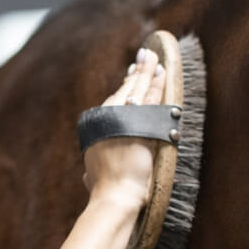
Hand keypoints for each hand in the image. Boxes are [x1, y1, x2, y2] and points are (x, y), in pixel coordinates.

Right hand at [83, 48, 165, 209]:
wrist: (114, 193)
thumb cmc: (104, 190)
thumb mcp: (92, 178)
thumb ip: (90, 174)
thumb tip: (87, 178)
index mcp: (95, 127)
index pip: (113, 101)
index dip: (124, 87)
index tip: (131, 74)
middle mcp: (106, 117)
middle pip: (125, 90)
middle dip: (136, 72)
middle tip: (145, 55)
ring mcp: (122, 117)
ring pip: (137, 88)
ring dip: (147, 71)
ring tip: (154, 57)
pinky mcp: (139, 120)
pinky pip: (150, 97)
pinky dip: (156, 83)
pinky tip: (161, 72)